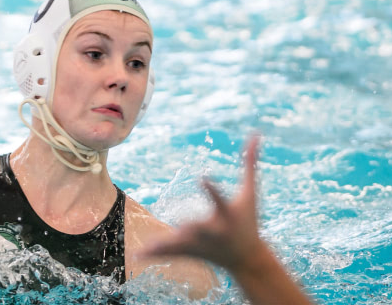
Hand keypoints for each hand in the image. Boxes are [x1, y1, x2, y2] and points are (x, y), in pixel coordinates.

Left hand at [142, 134, 264, 273]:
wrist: (248, 259)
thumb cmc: (249, 219)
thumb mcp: (251, 192)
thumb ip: (250, 163)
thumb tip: (255, 133)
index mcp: (227, 214)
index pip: (220, 200)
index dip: (212, 189)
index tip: (204, 177)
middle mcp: (213, 231)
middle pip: (200, 228)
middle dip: (192, 227)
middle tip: (182, 225)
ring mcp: (201, 244)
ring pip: (181, 243)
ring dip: (164, 245)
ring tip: (145, 248)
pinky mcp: (191, 251)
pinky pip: (171, 252)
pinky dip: (155, 253)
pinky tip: (136, 255)